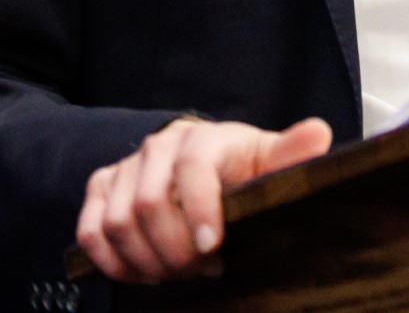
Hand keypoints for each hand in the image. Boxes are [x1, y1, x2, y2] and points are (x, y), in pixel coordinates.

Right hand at [76, 115, 332, 283]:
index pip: (192, 168)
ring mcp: (125, 168)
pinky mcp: (101, 189)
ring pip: (116, 223)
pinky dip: (112, 262)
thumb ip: (291, 154)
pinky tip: (143, 274)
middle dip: (174, 250)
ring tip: (177, 273)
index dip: (198, 209)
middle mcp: (158, 148)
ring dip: (146, 261)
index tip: (212, 247)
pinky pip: (91, 231)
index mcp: (202, 139)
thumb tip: (317, 134)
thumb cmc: (240, 168)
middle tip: (202, 269)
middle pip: (148, 203)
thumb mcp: (269, 162)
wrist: (204, 162)